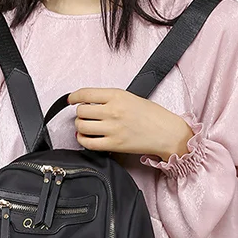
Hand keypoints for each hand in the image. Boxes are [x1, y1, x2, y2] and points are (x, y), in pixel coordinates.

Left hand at [68, 87, 193, 159]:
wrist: (166, 132)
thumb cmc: (152, 115)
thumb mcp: (130, 97)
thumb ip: (109, 98)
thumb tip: (88, 102)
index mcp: (117, 96)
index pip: (85, 93)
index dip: (74, 96)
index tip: (71, 99)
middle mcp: (113, 111)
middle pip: (81, 111)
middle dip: (80, 113)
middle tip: (85, 115)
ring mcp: (112, 128)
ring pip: (81, 126)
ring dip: (80, 126)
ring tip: (86, 126)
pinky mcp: (114, 144)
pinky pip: (88, 142)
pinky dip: (82, 139)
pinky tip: (85, 136)